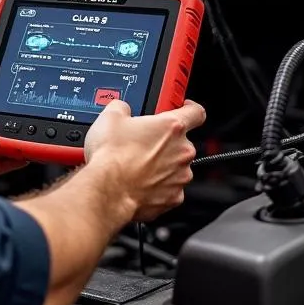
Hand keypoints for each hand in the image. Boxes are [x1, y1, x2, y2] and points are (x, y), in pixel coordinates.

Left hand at [0, 64, 26, 182]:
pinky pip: (8, 159)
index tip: (15, 82)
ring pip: (7, 138)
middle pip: (1, 117)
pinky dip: (19, 154)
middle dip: (11, 112)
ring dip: (18, 133)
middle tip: (20, 105)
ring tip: (27, 124)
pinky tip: (28, 146)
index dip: (0, 92)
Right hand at [83, 99, 204, 222]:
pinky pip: (170, 187)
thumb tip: (123, 109)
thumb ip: (124, 107)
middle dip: (165, 141)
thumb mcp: (111, 116)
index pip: (196, 112)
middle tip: (143, 142)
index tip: (184, 109)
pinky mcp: (174, 198)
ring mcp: (180, 176)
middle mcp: (182, 152)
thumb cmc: (112, 156)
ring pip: (176, 166)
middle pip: (181, 142)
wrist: (107, 189)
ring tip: (137, 164)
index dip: (190, 108)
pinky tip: (139, 181)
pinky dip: (158, 185)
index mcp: (172, 127)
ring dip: (162, 164)